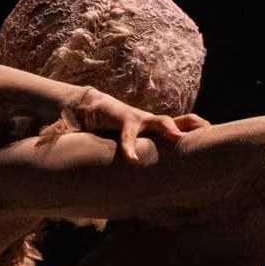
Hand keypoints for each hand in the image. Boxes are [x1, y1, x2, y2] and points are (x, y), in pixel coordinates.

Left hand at [63, 86, 199, 163]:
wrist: (81, 105)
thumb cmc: (76, 124)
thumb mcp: (69, 135)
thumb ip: (65, 143)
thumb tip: (53, 158)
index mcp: (114, 118)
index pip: (125, 129)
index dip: (130, 144)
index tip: (132, 161)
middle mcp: (135, 117)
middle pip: (154, 120)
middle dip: (167, 128)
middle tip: (176, 138)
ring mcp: (147, 121)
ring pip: (172, 122)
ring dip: (189, 128)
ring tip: (210, 134)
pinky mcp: (153, 128)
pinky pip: (178, 128)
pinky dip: (192, 133)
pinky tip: (212, 139)